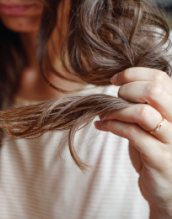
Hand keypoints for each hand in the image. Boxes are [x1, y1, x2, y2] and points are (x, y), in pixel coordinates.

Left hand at [94, 68, 171, 217]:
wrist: (169, 190)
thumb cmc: (156, 152)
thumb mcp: (153, 124)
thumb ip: (143, 105)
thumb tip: (119, 86)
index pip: (160, 78)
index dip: (133, 74)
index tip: (115, 79)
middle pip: (154, 91)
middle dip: (126, 90)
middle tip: (114, 99)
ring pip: (142, 112)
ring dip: (115, 110)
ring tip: (103, 114)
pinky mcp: (160, 158)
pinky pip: (131, 133)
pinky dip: (111, 126)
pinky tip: (101, 125)